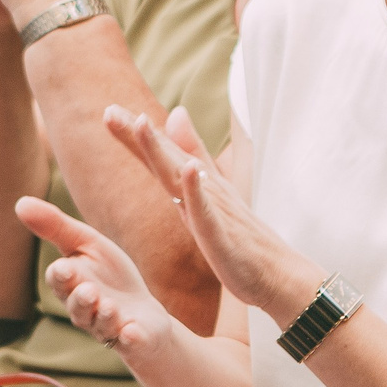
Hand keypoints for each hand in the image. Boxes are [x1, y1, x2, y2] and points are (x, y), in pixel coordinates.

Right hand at [22, 197, 181, 361]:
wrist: (144, 313)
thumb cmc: (110, 276)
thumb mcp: (87, 244)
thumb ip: (56, 227)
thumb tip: (20, 202)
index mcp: (71, 286)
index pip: (60, 282)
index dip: (61, 277)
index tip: (64, 268)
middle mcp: (86, 311)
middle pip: (78, 308)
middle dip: (82, 300)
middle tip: (88, 290)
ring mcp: (109, 327)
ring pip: (102, 326)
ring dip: (105, 317)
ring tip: (110, 306)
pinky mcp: (134, 339)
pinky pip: (130, 342)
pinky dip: (131, 338)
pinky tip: (133, 333)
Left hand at [105, 105, 318, 321]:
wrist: (277, 274)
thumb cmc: (243, 238)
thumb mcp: (211, 193)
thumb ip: (195, 153)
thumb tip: (177, 113)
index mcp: (199, 186)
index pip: (164, 156)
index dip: (136, 136)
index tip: (109, 112)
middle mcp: (206, 190)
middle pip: (168, 158)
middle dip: (140, 135)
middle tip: (111, 111)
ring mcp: (216, 210)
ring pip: (183, 176)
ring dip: (162, 150)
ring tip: (141, 125)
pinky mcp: (223, 233)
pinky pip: (208, 210)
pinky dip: (197, 189)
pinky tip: (189, 170)